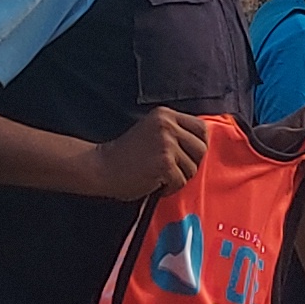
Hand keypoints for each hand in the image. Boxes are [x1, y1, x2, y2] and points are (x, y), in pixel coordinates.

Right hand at [85, 105, 212, 198]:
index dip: (199, 145)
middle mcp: (167, 125)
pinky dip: (170, 188)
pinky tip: (155, 183)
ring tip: (159, 176)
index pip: (201, 128)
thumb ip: (174, 132)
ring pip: (192, 168)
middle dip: (190, 164)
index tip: (188, 156)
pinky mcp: (164, 163)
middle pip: (201, 149)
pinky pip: (181, 181)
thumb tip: (202, 145)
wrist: (102, 167)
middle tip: (172, 170)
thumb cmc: (127, 155)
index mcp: (165, 115)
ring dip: (178, 178)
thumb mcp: (153, 132)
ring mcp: (166, 143)